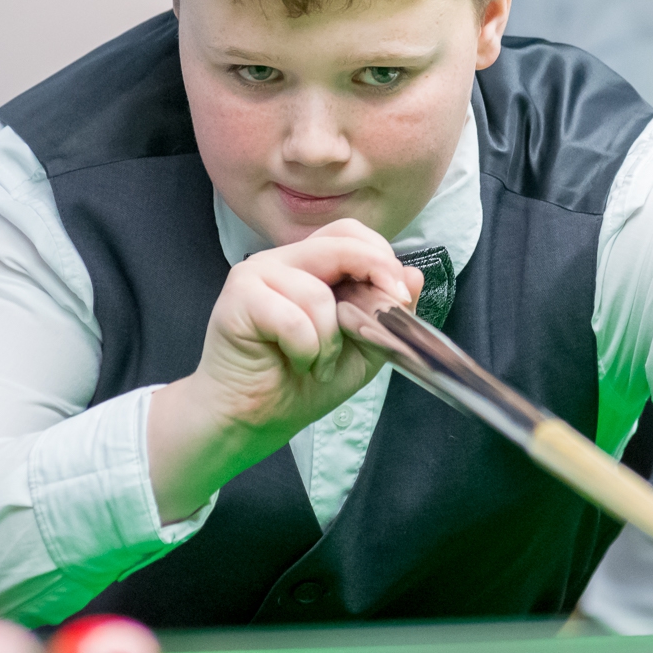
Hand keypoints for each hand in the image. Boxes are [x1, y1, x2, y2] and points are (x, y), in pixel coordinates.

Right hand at [147, 220, 422, 521]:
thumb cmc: (301, 383)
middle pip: (339, 241)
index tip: (399, 296)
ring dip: (329, 340)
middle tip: (373, 321)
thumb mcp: (361, 351)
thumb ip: (386, 314)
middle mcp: (284, 261)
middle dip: (370, 277)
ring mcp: (257, 274)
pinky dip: (306, 349)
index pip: (352, 234)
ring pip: (317, 292)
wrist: (253, 418)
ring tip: (317, 364)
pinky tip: (297, 363)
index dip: (381, 258)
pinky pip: (293, 317)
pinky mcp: (239, 297)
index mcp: (313, 266)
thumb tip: (414, 276)